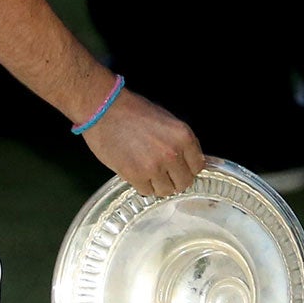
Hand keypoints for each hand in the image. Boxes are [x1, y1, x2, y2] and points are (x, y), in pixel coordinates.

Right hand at [81, 87, 205, 196]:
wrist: (105, 110)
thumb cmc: (134, 111)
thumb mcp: (167, 121)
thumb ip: (179, 142)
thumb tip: (186, 161)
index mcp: (184, 136)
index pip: (198, 166)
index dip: (188, 169)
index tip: (181, 169)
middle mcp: (172, 153)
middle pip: (184, 182)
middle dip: (175, 180)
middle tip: (165, 174)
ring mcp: (154, 166)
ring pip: (166, 191)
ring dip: (159, 185)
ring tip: (149, 174)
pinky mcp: (135, 175)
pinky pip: (147, 192)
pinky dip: (143, 186)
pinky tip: (137, 174)